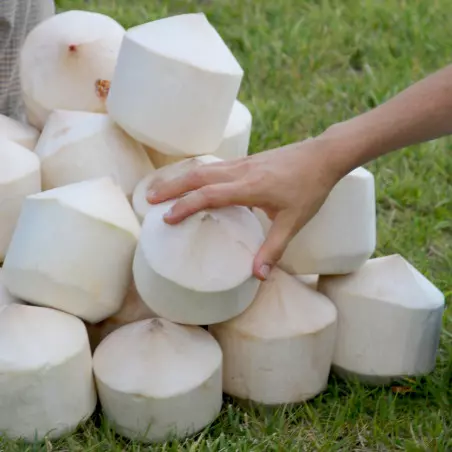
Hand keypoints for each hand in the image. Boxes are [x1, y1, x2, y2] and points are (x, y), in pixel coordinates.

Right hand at [146, 137, 343, 280]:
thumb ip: (274, 248)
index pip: (208, 195)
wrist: (323, 156)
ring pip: (203, 168)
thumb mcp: (294, 221)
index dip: (185, 206)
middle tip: (149, 198)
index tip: (167, 218)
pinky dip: (197, 173)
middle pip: (197, 176)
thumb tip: (258, 276)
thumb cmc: (310, 187)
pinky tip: (193, 181)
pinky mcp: (247, 160)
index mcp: (249, 187)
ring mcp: (243, 163)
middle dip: (171, 187)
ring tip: (162, 189)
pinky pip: (215, 165)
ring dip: (180, 178)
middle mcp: (240, 172)